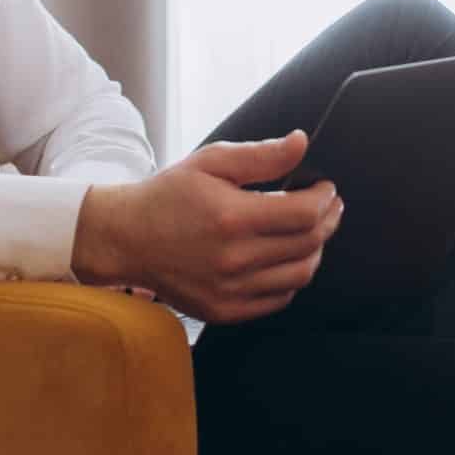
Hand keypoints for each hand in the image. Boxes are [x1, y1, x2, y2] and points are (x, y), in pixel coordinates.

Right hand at [71, 130, 343, 323]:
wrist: (126, 239)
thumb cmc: (168, 195)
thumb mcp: (211, 162)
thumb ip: (261, 155)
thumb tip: (301, 142)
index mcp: (232, 217)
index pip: (305, 214)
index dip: (325, 199)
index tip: (326, 188)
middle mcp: (234, 259)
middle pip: (308, 245)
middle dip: (328, 221)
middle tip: (329, 206)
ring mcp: (230, 291)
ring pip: (300, 276)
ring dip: (315, 251)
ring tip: (312, 232)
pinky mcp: (225, 311)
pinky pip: (278, 299)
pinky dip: (291, 278)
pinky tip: (286, 258)